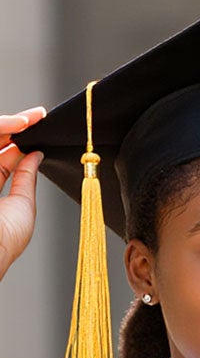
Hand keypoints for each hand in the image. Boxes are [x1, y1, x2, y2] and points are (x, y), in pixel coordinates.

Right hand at [0, 110, 44, 282]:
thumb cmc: (4, 241)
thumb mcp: (22, 206)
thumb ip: (26, 178)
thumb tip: (36, 155)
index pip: (2, 157)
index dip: (18, 140)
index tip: (39, 126)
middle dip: (14, 126)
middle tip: (37, 116)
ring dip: (5, 125)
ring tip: (28, 120)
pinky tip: (15, 126)